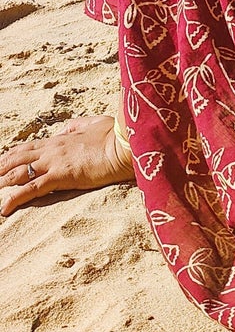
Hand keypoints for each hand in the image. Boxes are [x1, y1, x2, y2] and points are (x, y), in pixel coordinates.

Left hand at [0, 114, 133, 214]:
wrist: (124, 144)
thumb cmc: (115, 134)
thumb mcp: (94, 124)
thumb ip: (78, 125)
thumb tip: (67, 128)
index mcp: (59, 139)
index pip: (27, 148)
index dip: (10, 156)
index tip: (0, 163)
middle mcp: (52, 150)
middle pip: (16, 159)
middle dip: (0, 169)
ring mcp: (54, 162)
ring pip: (18, 173)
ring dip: (1, 182)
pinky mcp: (60, 176)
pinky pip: (32, 189)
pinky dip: (15, 198)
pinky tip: (4, 208)